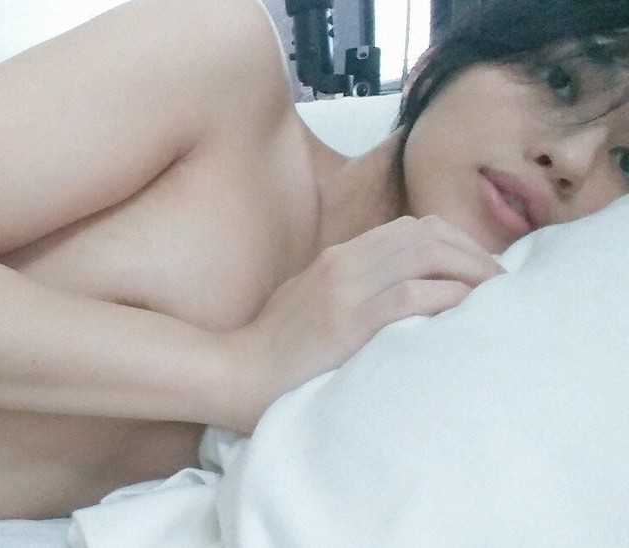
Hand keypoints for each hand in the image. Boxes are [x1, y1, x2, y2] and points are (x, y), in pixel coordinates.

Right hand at [217, 215, 504, 432]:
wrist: (234, 374)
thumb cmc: (272, 350)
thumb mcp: (310, 305)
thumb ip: (350, 291)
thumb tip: (401, 296)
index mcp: (337, 257)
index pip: (412, 229)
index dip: (458, 245)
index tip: (480, 275)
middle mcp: (344, 261)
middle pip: (427, 233)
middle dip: (475, 255)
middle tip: (503, 287)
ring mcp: (344, 288)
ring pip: (426, 253)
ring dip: (471, 273)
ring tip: (497, 300)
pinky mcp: (347, 320)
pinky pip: (412, 294)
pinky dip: (448, 298)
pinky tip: (467, 315)